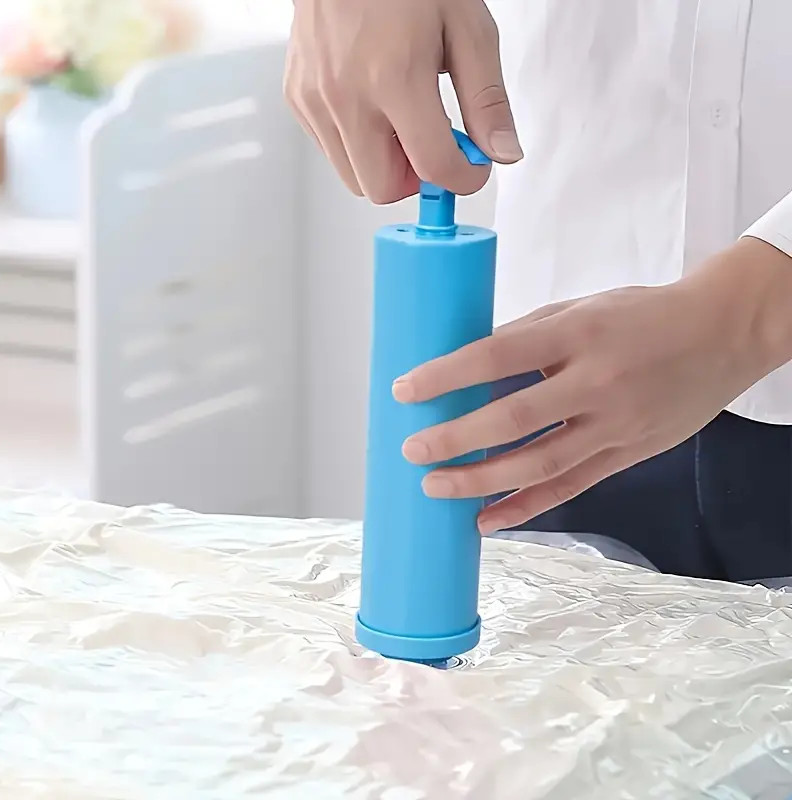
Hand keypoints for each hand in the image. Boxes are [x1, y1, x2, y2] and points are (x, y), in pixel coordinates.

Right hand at [283, 0, 521, 202]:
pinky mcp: (298, 99)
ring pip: (354, 178)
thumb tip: (502, 152)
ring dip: (384, 163)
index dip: (462, 178)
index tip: (471, 166)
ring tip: (400, 119)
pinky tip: (371, 104)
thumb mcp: (466, 27)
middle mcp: (347, 95)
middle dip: (415, 178)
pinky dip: (357, 143)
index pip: (433, 167)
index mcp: (394, 77)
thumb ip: (486, 98)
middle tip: (430, 143)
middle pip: (383, 189)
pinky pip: (331, 151)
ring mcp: (316, 100)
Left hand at [392, 239, 791, 533]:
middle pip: (514, 419)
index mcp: (579, 332)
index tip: (405, 390)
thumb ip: (526, 336)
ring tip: (436, 488)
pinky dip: (526, 507)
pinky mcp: (628, 453)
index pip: (498, 354)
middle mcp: (597, 380)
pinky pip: (571, 487)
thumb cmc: (642, 314)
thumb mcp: (580, 308)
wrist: (722, 334)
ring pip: (540, 463)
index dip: (447, 375)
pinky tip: (488, 520)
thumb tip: (467, 365)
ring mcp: (615, 423)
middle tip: (413, 451)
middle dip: (456, 439)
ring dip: (482, 482)